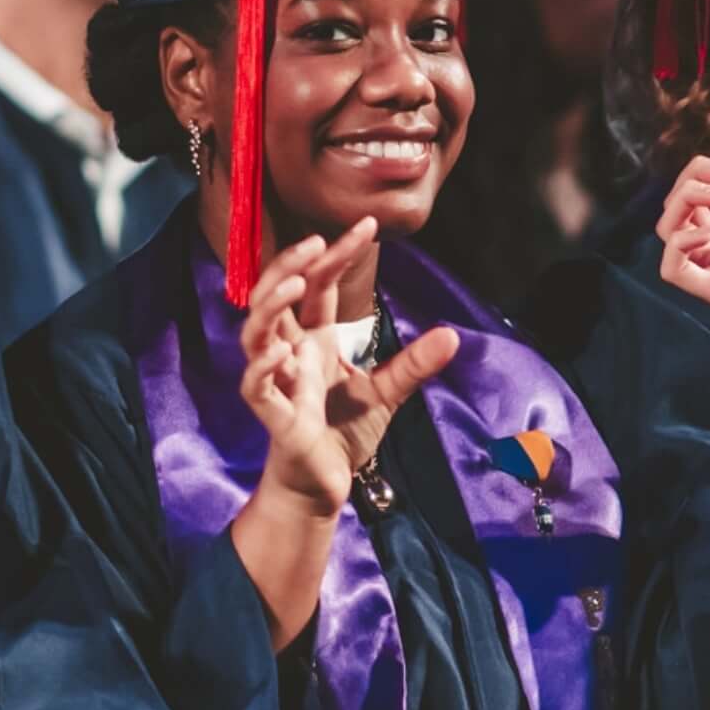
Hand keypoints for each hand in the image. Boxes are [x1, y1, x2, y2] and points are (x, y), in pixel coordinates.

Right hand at [237, 221, 460, 517]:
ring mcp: (277, 380)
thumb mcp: (386, 393)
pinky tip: (284, 353)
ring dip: (271, 304)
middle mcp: (290, 352)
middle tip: (317, 241)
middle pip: (275, 295)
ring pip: (255, 332)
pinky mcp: (272, 414)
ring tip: (297, 282)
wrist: (322, 486)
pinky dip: (265, 367)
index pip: (320, 284)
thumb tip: (453, 334)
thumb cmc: (343, 435)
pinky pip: (256, 385)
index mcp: (314, 339)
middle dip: (290, 263)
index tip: (367, 224)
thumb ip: (413, 363)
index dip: (338, 253)